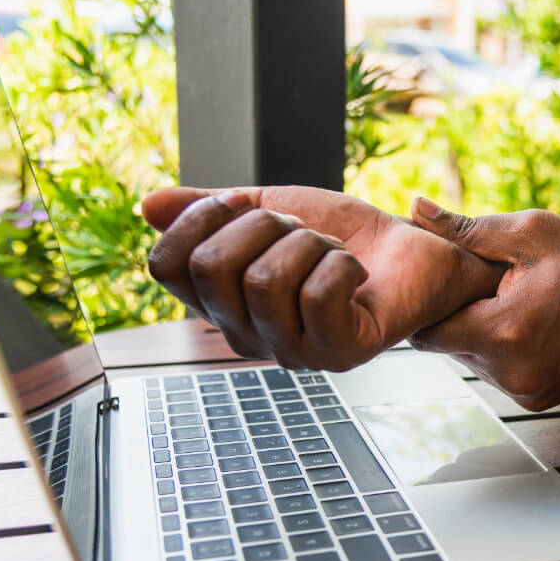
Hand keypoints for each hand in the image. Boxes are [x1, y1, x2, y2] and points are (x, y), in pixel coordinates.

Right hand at [142, 186, 503, 368]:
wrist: (409, 248)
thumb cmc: (341, 233)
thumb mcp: (266, 207)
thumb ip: (209, 209)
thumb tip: (149, 206)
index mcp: (221, 303)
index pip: (165, 265)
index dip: (200, 219)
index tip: (244, 207)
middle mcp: (247, 336)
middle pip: (212, 267)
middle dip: (263, 225)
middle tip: (300, 231)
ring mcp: (292, 351)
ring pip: (265, 279)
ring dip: (308, 243)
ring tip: (331, 251)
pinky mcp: (339, 354)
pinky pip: (318, 294)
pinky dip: (342, 264)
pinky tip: (356, 274)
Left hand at [409, 199, 559, 409]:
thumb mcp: (534, 232)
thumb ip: (468, 228)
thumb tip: (415, 209)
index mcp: (504, 333)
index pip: (425, 330)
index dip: (429, 301)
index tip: (444, 276)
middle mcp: (509, 374)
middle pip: (447, 345)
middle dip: (457, 312)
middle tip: (485, 281)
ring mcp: (525, 392)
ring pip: (471, 359)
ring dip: (479, 330)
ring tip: (511, 298)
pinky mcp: (537, 400)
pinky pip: (498, 372)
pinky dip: (502, 348)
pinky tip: (530, 320)